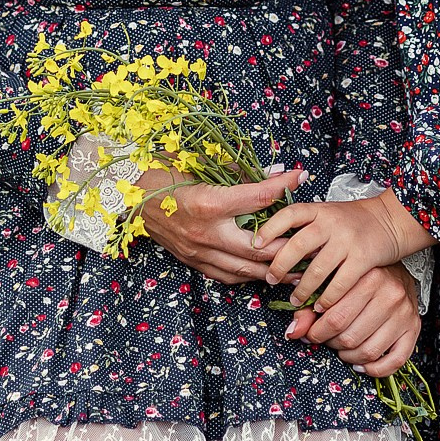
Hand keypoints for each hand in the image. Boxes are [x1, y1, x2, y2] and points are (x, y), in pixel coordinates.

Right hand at [138, 167, 302, 284]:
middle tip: (310, 242)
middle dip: (288, 246)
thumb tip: (272, 172)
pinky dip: (249, 274)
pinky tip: (263, 270)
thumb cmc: (163, 176)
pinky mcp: (194, 262)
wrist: (129, 202)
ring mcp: (200, 252)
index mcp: (209, 203)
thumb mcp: (198, 164)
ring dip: (273, 268)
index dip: (282, 185)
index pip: (257, 196)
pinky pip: (228, 275)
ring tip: (297, 266)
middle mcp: (207, 232)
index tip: (300, 176)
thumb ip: (237, 171)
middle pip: (259, 247)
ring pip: (246, 268)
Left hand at [253, 194, 406, 312]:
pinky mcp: (363, 258)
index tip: (256, 243)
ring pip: (316, 269)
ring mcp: (348, 240)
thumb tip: (276, 248)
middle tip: (271, 278)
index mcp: (320, 209)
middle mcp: (332, 222)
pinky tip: (321, 305)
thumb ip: (307, 227)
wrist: (392, 219)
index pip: (290, 213)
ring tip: (295, 299)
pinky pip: (340, 284)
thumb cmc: (355, 220)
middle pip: (298, 244)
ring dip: (302, 288)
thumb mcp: (329, 214)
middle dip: (280, 265)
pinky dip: (327, 298)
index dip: (270, 228)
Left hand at [283, 264, 420, 376]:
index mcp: (369, 278)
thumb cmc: (362, 278)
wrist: (399, 271)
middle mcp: (390, 295)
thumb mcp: (336, 283)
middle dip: (331, 344)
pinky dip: (374, 369)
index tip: (311, 333)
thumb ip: (311, 306)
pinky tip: (361, 363)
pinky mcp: (414, 330)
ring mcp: (404, 314)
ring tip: (342, 348)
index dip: (316, 332)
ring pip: (368, 352)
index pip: (334, 318)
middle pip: (350, 337)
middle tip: (327, 340)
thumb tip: (293, 332)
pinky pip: (395, 361)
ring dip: (348, 357)